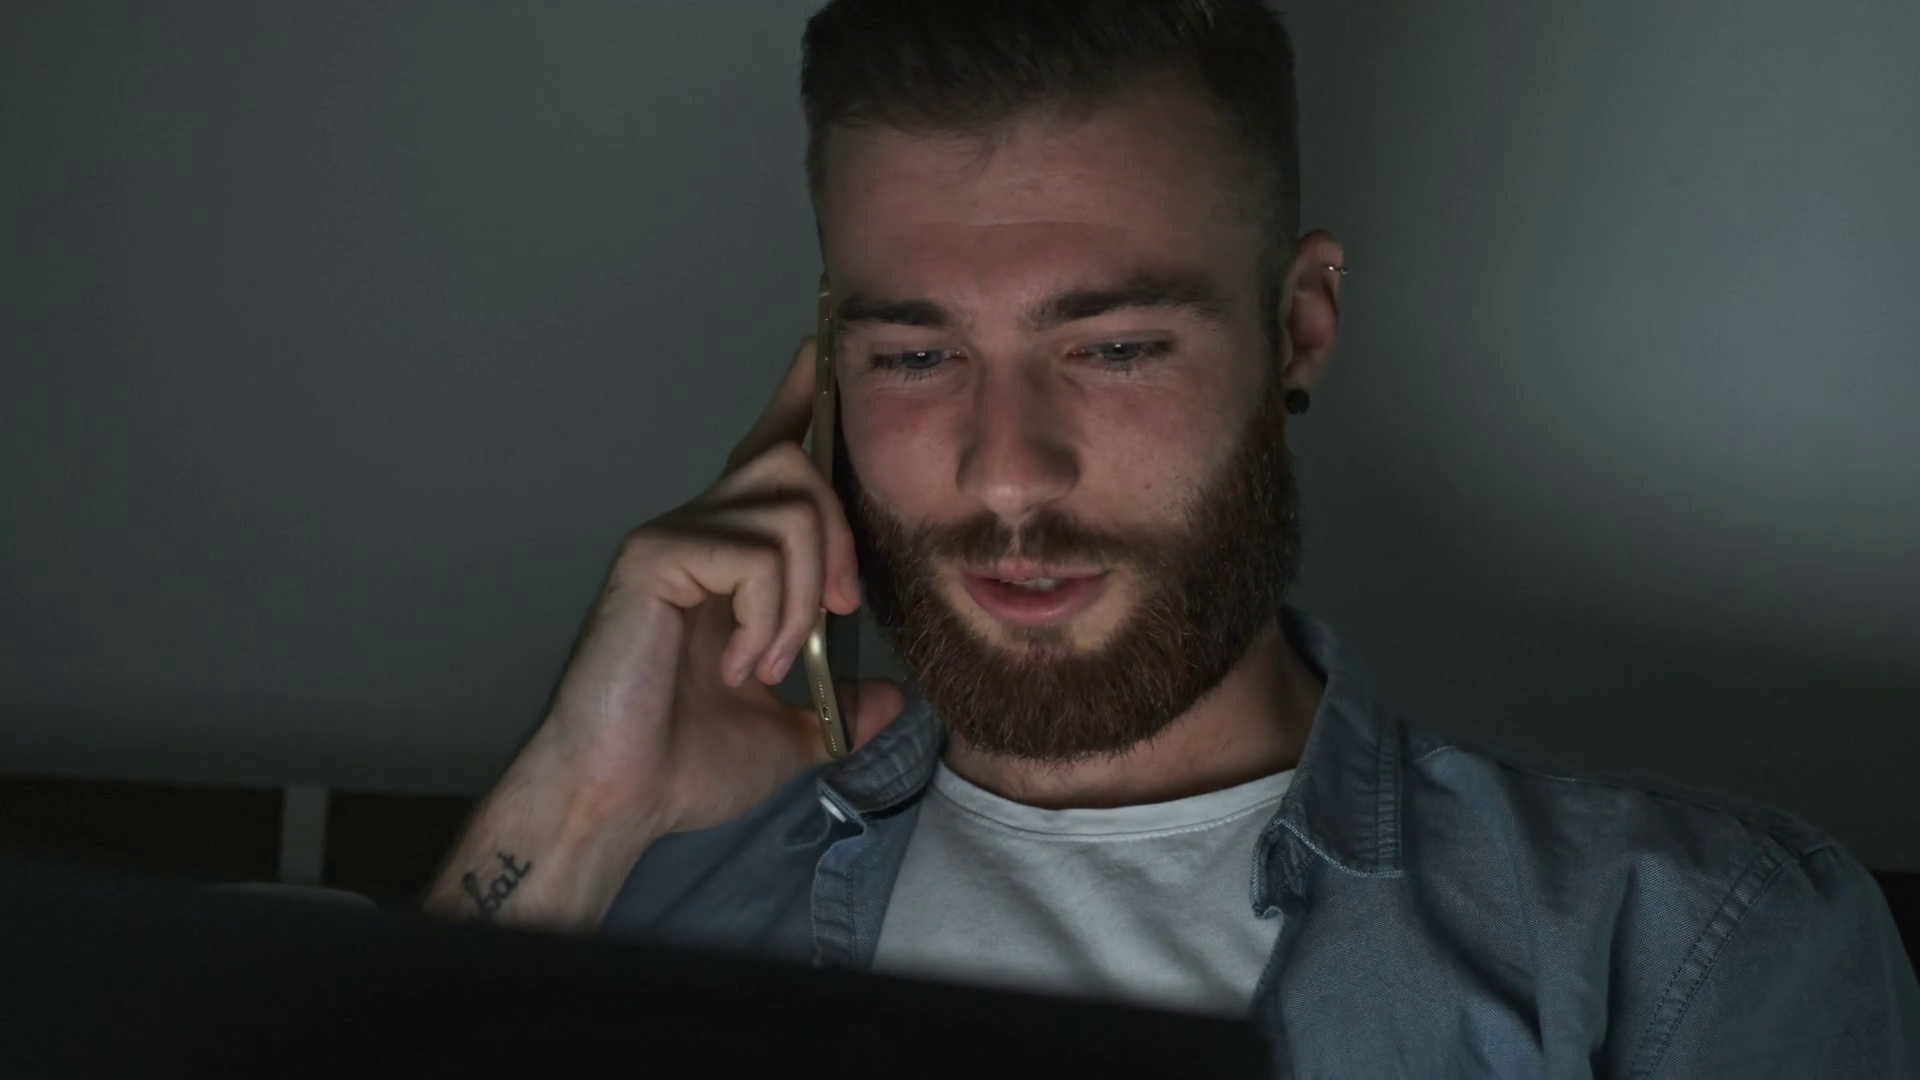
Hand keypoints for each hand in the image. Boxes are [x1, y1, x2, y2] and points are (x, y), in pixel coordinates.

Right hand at [425, 337, 903, 928]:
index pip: (770, 451)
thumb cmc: (686, 764)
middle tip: (832, 614)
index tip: (824, 345)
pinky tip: (737, 665)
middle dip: (839, 539)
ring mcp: (671, 536)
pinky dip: (768, 616)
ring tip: (766, 664)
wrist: (624, 800)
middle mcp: (697, 527)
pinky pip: (753, 552)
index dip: (799, 396)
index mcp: (727, 553)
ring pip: (789, 508)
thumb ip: (841, 703)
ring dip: (801, 598)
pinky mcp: (653, 558)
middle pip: (797, 465)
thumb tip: (892, 697)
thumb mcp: (792, 732)